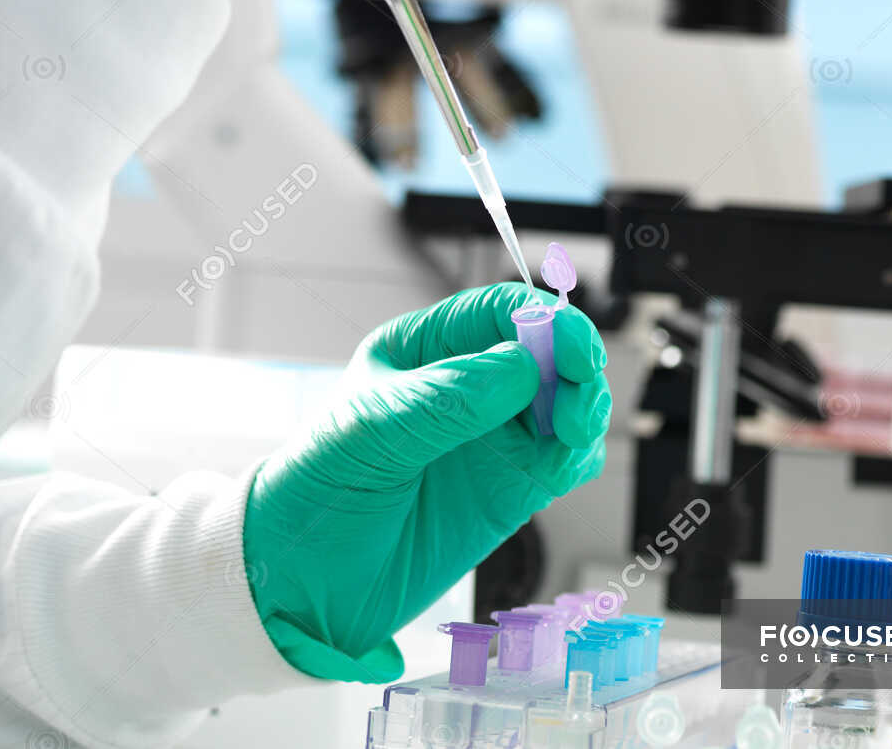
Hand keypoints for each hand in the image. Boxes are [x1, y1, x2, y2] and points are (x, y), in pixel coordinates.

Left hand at [241, 283, 610, 680]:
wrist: (306, 580)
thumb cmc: (318, 489)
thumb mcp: (371, 432)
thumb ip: (447, 400)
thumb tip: (524, 367)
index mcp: (426, 349)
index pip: (499, 311)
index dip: (544, 322)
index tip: (571, 352)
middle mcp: (467, 385)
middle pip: (547, 352)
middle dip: (575, 367)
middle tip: (576, 408)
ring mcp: (493, 436)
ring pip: (566, 401)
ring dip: (585, 409)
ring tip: (571, 437)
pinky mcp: (512, 487)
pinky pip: (566, 457)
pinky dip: (580, 455)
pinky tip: (566, 465)